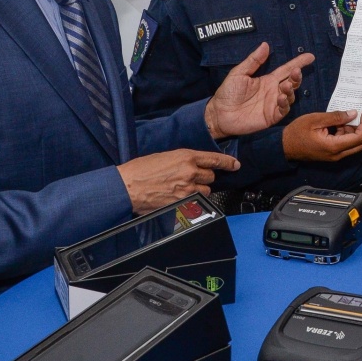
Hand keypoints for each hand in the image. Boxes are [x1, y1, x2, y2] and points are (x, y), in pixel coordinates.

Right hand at [117, 149, 239, 213]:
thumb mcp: (164, 157)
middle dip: (204, 177)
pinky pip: (196, 202)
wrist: (126, 187)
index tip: (235, 165)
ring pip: (205, 190)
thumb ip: (182, 160)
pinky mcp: (182, 203)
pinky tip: (178, 197)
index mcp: (185, 157)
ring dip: (198, 189)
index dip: (227, 162)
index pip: (214, 159)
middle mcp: (189, 172)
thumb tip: (192, 166)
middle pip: (211, 176)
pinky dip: (191, 200)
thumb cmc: (140, 171)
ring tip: (181, 188)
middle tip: (190, 178)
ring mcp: (187, 189)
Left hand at [204, 42, 313, 138]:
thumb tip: (265, 45)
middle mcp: (273, 91)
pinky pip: (284, 110)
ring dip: (291, 89)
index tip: (310, 56)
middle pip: (291, 82)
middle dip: (297, 76)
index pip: (286, 69)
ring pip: (290, 95)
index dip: (298, 63)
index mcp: (267, 80)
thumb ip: (253, 61)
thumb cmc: (228, 93)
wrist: (219, 114)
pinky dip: (285, 103)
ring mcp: (274, 104)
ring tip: (285, 85)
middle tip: (296, 72)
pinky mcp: (272, 116)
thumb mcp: (239, 73)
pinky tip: (281, 98)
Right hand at [282, 110, 361, 161]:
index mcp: (334, 146)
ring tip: (344, 117)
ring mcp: (334, 156)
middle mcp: (337, 155)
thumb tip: (353, 114)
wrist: (284, 146)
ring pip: (353, 145)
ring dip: (353, 131)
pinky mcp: (331, 155)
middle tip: (357, 115)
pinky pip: (345, 145)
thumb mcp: (316, 119)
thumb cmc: (297, 132)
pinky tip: (338, 124)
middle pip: (360, 144)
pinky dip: (346, 134)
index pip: (359, 138)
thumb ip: (335, 117)